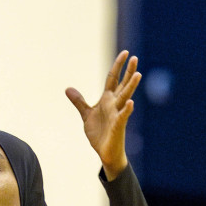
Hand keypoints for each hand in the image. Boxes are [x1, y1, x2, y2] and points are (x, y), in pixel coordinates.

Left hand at [65, 51, 141, 177]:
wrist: (105, 152)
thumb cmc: (100, 133)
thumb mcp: (86, 114)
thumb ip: (79, 101)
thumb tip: (68, 89)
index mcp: (107, 100)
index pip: (113, 79)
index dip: (118, 66)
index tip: (125, 53)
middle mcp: (114, 104)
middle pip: (122, 85)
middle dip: (128, 72)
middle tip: (135, 58)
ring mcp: (117, 114)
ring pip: (125, 97)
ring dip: (131, 86)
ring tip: (138, 74)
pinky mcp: (118, 126)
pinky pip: (123, 116)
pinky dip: (126, 110)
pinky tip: (131, 102)